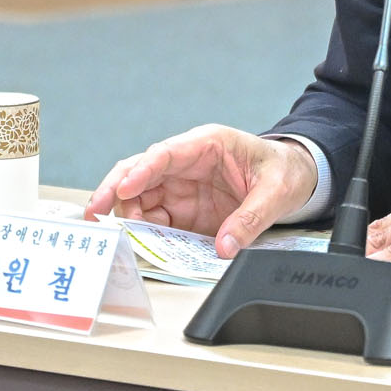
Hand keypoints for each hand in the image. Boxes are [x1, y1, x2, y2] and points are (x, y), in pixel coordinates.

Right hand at [84, 124, 318, 257]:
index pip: (164, 154)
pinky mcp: (183, 209)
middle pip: (140, 172)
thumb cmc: (283, 170)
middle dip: (115, 189)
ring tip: (120, 235)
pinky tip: (137, 243)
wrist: (296, 176)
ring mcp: (182, 187)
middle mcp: (186, 164)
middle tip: (95, 213)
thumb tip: (226, 246)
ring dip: (126, 215)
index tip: (124, 188)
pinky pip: (155, 219)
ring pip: (140, 196)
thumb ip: (251, 218)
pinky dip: (143, 231)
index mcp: (206, 144)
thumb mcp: (276, 192)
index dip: (141, 171)